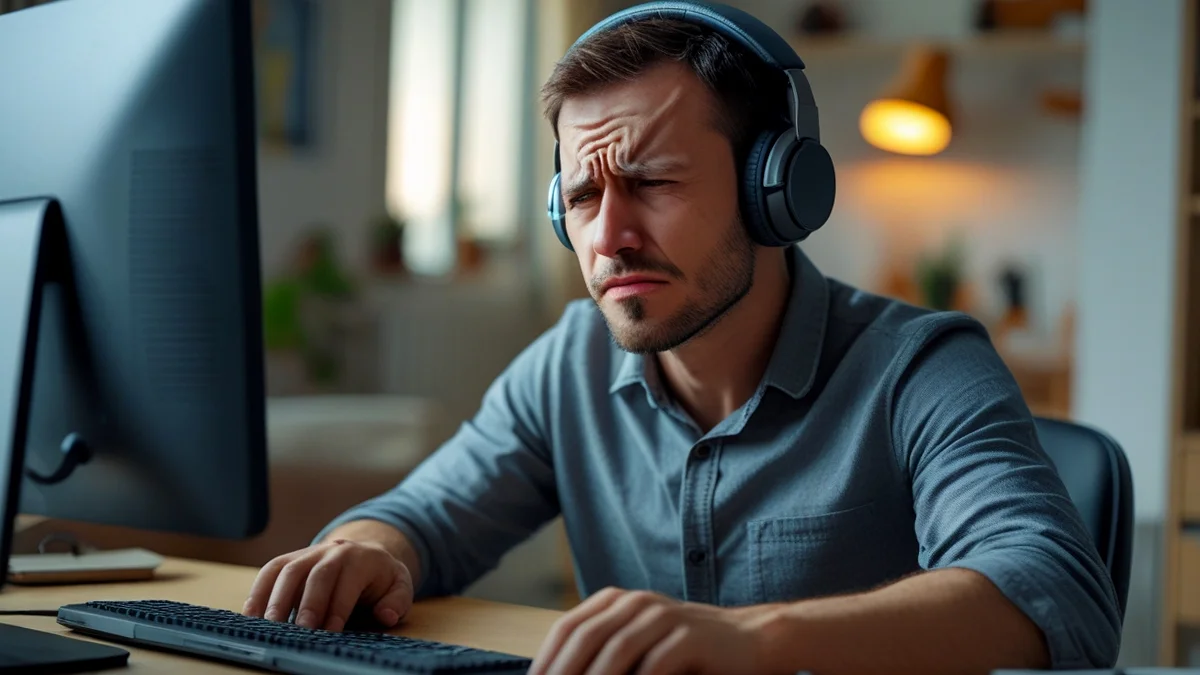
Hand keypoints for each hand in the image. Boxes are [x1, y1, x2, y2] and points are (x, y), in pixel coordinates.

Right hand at [242, 538, 413, 632]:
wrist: (365, 553)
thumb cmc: (380, 578)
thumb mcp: (399, 586)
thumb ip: (397, 601)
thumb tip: (386, 615)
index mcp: (361, 558)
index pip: (347, 581)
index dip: (337, 606)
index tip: (330, 631)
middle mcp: (333, 551)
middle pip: (316, 574)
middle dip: (307, 603)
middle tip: (300, 631)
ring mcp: (309, 553)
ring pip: (289, 570)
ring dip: (277, 598)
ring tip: (271, 626)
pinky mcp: (290, 559)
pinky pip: (270, 570)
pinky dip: (259, 590)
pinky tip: (252, 614)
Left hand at [530, 587, 779, 674]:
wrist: (748, 640)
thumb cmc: (686, 650)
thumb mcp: (639, 643)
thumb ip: (602, 653)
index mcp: (615, 601)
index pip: (566, 629)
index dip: (546, 662)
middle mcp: (635, 602)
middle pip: (584, 639)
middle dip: (563, 674)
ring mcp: (662, 616)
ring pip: (615, 651)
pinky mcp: (688, 636)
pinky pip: (654, 666)